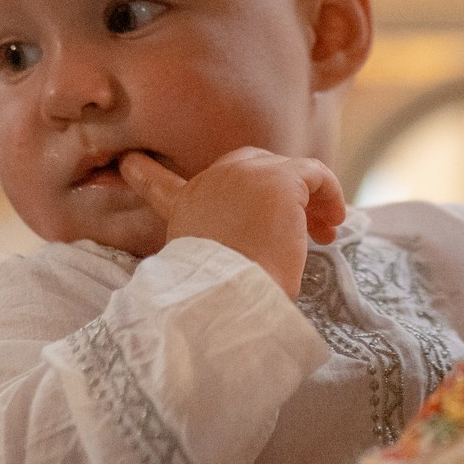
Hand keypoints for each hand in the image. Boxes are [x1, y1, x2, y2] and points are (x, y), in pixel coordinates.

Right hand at [117, 147, 345, 297]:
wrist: (230, 298)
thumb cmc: (223, 300)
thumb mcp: (209, 276)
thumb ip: (218, 258)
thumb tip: (248, 282)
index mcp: (184, 209)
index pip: (157, 185)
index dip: (144, 174)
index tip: (128, 163)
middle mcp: (210, 183)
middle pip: (248, 167)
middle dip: (276, 190)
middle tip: (303, 226)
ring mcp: (245, 175)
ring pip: (287, 172)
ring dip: (310, 200)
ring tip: (326, 231)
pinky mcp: (280, 180)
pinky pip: (315, 174)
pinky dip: (330, 194)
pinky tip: (335, 221)